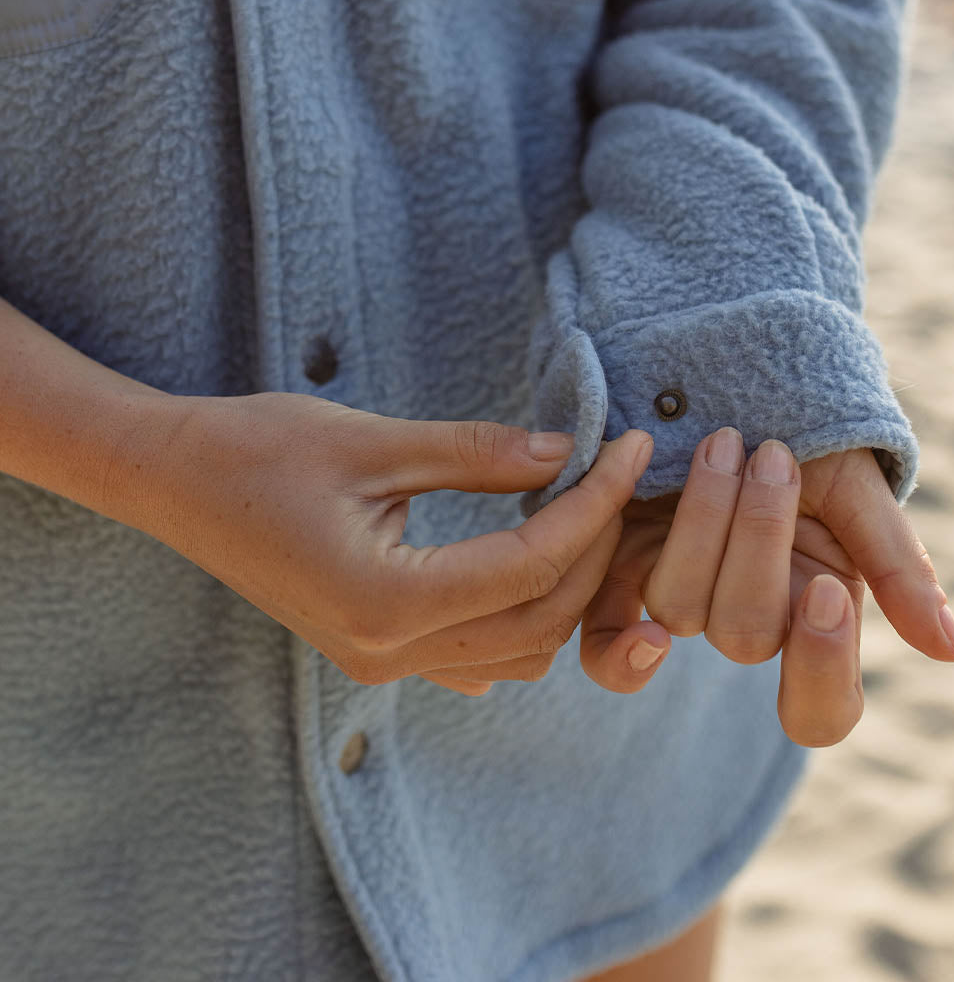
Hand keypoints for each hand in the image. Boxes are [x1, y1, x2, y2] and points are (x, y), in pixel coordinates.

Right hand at [132, 391, 652, 692]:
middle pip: (538, 620)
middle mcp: (388, 651)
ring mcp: (380, 662)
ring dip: (563, 588)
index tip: (629, 451)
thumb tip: (565, 451)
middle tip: (612, 476)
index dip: (595, 506)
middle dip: (592, 549)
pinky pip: (475, 657)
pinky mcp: (374, 650)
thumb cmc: (258, 449)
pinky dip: (521, 615)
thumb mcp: (374, 441)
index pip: (531, 564)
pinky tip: (531, 559)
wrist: (174, 482)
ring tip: (582, 514)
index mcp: (386, 600)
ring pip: (516, 651)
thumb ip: (478, 453)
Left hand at [579, 429, 953, 744]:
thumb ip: (898, 565)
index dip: (823, 669)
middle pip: (744, 634)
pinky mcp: (621, 578)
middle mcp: (750, 618)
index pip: (822, 709)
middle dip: (758, 539)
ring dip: (703, 521)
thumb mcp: (858, 487)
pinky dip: (616, 627)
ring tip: (722, 443)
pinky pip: (606, 634)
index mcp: (816, 615)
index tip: (825, 590)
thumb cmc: (810, 432)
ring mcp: (684, 600)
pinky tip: (624, 548)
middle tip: (773, 454)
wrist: (733, 373)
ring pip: (679, 608)